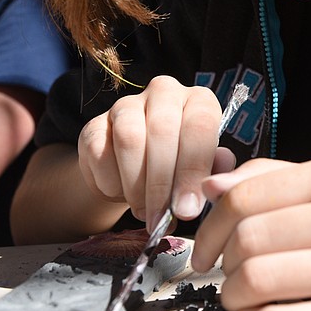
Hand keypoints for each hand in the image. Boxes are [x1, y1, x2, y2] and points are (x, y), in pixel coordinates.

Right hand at [75, 75, 236, 227]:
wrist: (134, 174)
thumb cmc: (179, 169)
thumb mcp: (204, 170)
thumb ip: (214, 173)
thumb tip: (216, 184)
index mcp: (199, 100)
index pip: (200, 126)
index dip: (193, 171)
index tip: (187, 210)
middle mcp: (164, 92)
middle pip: (162, 131)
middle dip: (162, 183)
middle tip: (162, 218)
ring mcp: (126, 105)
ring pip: (129, 139)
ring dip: (136, 185)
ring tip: (144, 212)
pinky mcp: (94, 125)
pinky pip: (99, 153)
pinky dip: (110, 182)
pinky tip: (121, 195)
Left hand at [191, 156, 310, 310]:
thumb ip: (269, 180)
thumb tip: (209, 185)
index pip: (244, 196)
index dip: (210, 229)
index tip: (205, 251)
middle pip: (249, 240)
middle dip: (223, 267)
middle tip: (230, 279)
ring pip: (259, 280)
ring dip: (234, 298)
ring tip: (244, 300)